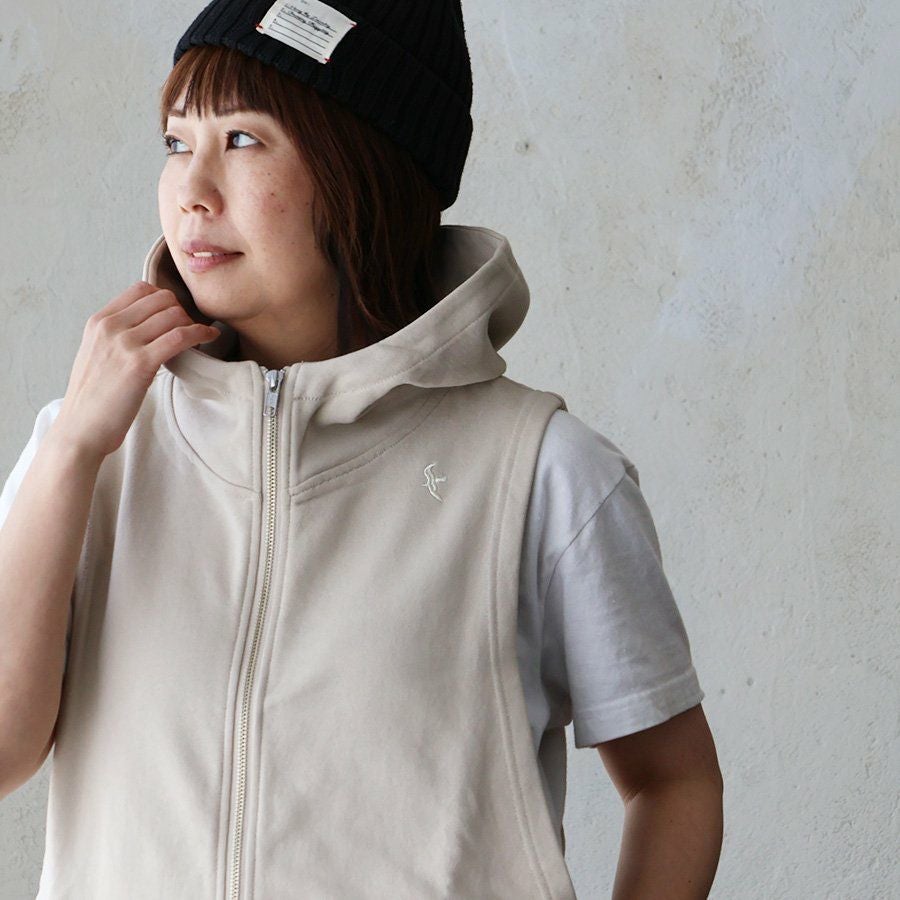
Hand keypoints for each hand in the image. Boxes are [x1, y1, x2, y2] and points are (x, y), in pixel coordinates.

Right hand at [53, 281, 219, 459]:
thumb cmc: (93, 399)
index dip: (165, 299)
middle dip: (181, 311)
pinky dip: (200, 333)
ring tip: (199, 338)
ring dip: (192, 324)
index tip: (175, 317)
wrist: (81, 428)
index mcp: (99, 321)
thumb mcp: (97, 354)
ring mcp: (124, 344)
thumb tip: (146, 327)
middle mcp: (110, 327)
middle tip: (189, 330)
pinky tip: (209, 337)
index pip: (140, 289)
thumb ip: (117, 336)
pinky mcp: (140, 364)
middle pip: (161, 299)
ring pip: (173, 314)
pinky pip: (180, 337)